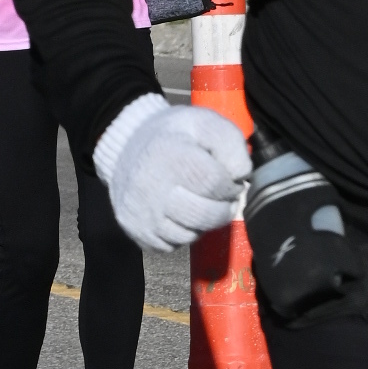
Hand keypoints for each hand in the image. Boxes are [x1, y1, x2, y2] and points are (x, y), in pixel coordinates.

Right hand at [94, 97, 251, 251]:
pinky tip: (178, 212)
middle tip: (219, 195)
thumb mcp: (203, 122)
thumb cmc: (172, 136)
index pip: (215, 183)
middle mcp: (151, 189)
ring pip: (191, 235)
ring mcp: (142, 214)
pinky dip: (181, 232)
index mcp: (170, 156)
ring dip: (202, 222)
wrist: (126, 148)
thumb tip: (241, 175)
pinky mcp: (137, 232)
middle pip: (206, 215)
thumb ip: (230, 143)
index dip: (231, 184)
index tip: (229, 179)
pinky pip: (173, 245)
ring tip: (197, 201)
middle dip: (223, 207)